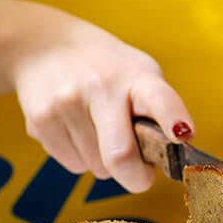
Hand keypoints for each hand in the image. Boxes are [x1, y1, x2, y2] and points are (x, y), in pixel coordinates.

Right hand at [8, 4, 193, 192]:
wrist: (42, 45)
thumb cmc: (104, 67)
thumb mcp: (138, 72)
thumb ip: (157, 110)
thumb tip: (168, 157)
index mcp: (136, 76)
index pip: (160, 98)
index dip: (173, 119)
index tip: (182, 135)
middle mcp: (100, 87)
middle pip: (121, 156)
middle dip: (136, 177)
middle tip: (140, 173)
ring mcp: (66, 104)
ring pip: (97, 168)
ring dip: (104, 162)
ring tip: (97, 129)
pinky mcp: (40, 121)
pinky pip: (73, 165)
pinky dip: (81, 158)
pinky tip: (75, 128)